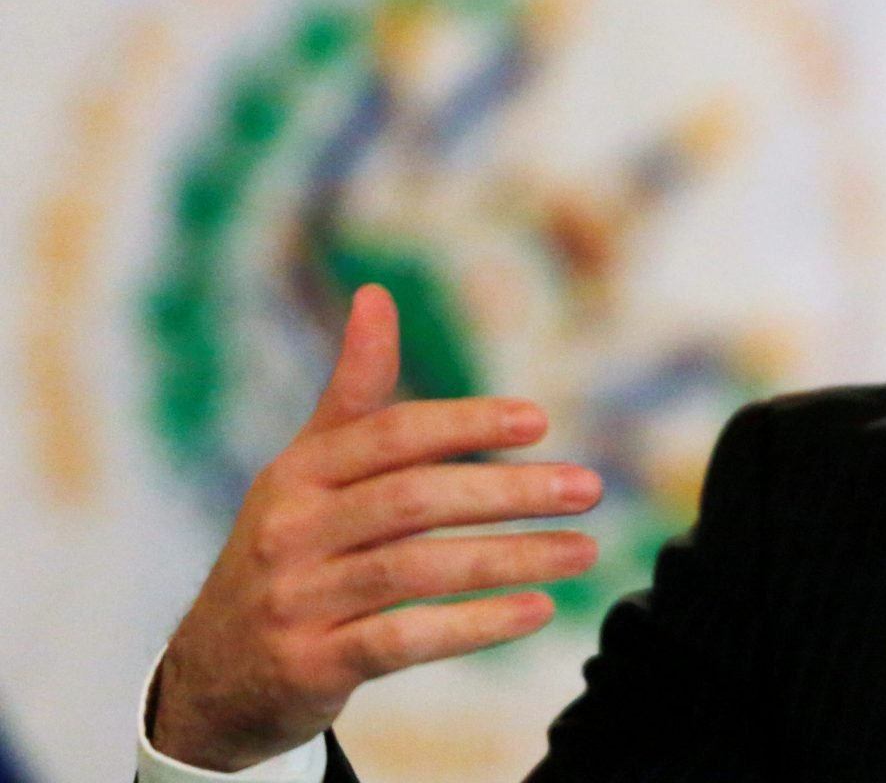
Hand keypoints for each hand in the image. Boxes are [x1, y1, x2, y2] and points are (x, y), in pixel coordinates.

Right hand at [149, 284, 603, 769]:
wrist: (215, 674)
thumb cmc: (286, 551)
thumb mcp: (305, 469)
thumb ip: (353, 390)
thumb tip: (376, 293)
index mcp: (297, 474)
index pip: (389, 434)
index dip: (465, 423)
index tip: (540, 420)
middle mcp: (291, 531)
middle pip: (414, 500)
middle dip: (508, 491)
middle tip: (589, 488)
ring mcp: (298, 600)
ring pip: (418, 570)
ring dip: (512, 558)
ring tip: (584, 551)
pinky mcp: (312, 664)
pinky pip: (406, 639)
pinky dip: (476, 625)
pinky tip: (537, 610)